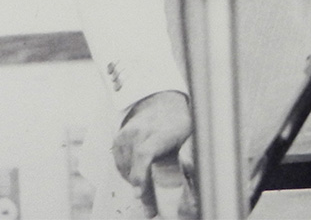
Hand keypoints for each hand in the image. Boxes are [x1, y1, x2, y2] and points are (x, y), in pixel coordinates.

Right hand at [113, 91, 192, 216]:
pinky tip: (139, 179)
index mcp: (162, 129)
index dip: (141, 176)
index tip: (139, 195)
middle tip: (151, 211)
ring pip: (125, 167)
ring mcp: (127, 133)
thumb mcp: (189, 138)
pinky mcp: (118, 137)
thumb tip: (192, 197)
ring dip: (135, 184)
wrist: (163, 103)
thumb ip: (186, 163)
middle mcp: (141, 130)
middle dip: (143, 191)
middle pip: (135, 166)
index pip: (145, 154)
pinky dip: (128, 174)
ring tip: (147, 197)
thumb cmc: (179, 124)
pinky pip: (120, 163)